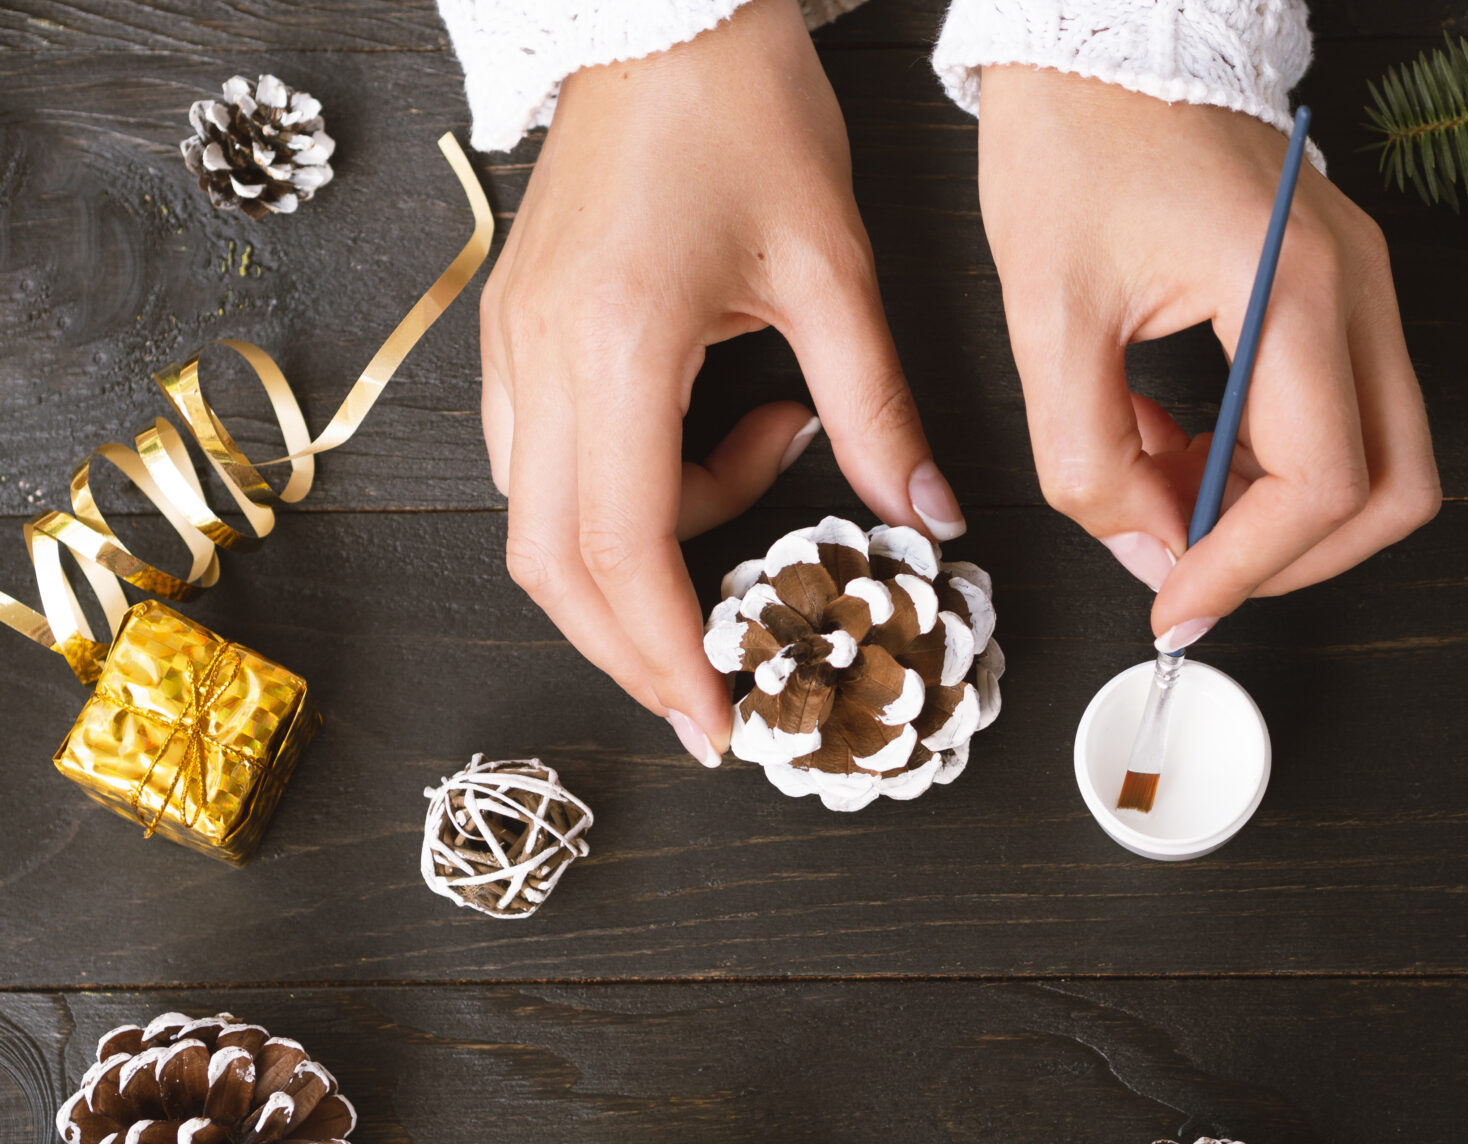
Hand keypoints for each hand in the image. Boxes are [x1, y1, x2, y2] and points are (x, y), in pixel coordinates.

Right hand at [481, 0, 962, 763]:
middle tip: (715, 688)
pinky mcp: (513, 332)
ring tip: (754, 491)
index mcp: (615, 347)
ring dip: (634, 565)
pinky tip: (702, 446)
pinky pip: (541, 464)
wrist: (660, 13)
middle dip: (634, 647)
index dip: (668, 653)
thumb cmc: (743, 113)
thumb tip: (927, 514)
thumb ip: (878, 407)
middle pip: (552, 566)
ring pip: (540, 522)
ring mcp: (509, 346)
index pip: (623, 551)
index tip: (718, 718)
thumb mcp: (833, 267)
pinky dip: (617, 501)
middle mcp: (538, 360)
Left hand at [976, 69, 1439, 650]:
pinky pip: (1340, 408)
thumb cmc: (1071, 141)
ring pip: (1376, 456)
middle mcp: (1356, 286)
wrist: (1100, 34)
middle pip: (1394, 488)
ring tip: (1161, 483)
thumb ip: (1087, 458)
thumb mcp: (1046, 315)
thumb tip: (1145, 553)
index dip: (1248, 567)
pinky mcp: (1338, 284)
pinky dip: (1269, 457)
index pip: (1323, 482)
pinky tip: (1177, 439)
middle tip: (1193, 570)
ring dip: (1276, 508)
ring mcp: (1360, 282)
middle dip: (1295, 558)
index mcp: (1291, 286)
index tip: (1173, 601)